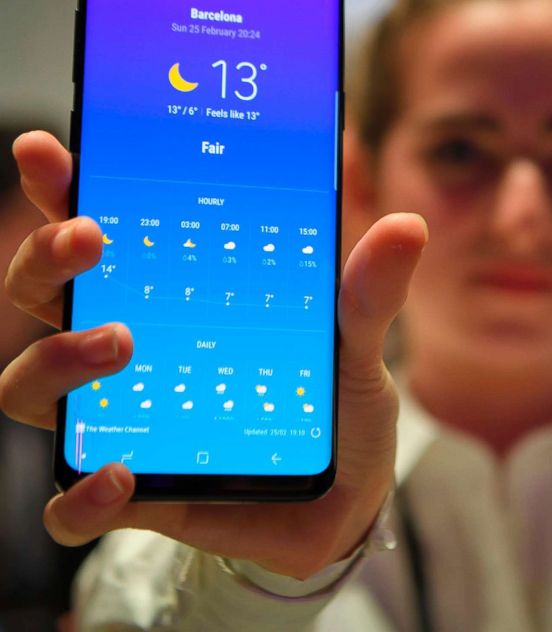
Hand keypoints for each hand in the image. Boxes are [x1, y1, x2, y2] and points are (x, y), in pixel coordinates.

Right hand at [0, 130, 427, 578]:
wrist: (345, 500)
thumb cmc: (334, 407)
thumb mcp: (355, 342)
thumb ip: (367, 292)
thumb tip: (407, 226)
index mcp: (174, 297)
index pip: (98, 233)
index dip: (63, 190)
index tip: (48, 151)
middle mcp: (131, 350)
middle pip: (44, 294)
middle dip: (46, 258)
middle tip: (92, 239)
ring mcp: (125, 422)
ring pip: (30, 387)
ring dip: (55, 359)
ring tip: (119, 343)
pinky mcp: (135, 496)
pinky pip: (71, 505)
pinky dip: (82, 495)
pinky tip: (124, 477)